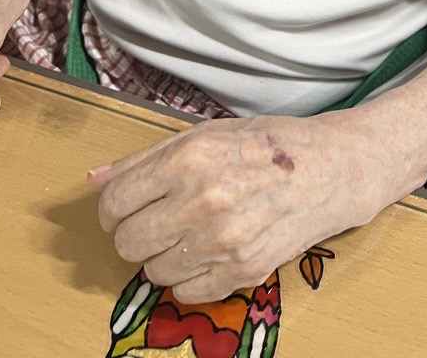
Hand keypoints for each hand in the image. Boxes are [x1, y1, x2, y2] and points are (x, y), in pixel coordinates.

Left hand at [89, 111, 391, 303]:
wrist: (332, 169)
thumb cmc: (268, 145)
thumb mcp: (206, 134)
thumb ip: (146, 158)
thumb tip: (95, 180)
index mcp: (190, 158)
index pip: (115, 204)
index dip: (115, 208)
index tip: (129, 205)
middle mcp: (203, 200)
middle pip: (128, 243)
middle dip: (136, 233)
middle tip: (160, 219)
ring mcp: (224, 240)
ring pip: (154, 271)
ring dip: (164, 255)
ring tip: (192, 230)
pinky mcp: (243, 271)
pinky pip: (186, 292)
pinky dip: (190, 276)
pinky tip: (211, 248)